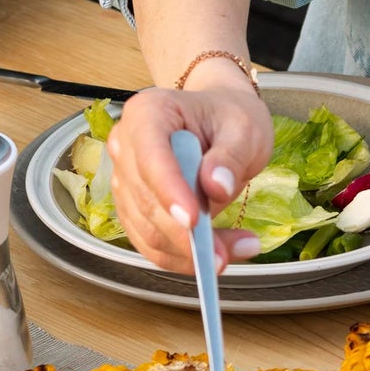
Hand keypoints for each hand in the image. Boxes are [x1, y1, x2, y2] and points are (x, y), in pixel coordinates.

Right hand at [106, 69, 272, 273]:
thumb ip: (230, 156)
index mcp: (147, 113)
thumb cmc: (228, 116)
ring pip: (149, 231)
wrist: (217, 119)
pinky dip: (185, 257)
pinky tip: (221, 252)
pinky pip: (153, 243)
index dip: (169, 191)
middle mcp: (126, 147)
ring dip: (191, 252)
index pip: (150, 157)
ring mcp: (125, 180)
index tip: (194, 220)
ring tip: (241, 248)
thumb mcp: (244, 128)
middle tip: (235, 250)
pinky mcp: (134, 210)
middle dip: (187, 235)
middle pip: (147, 202)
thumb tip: (216, 187)